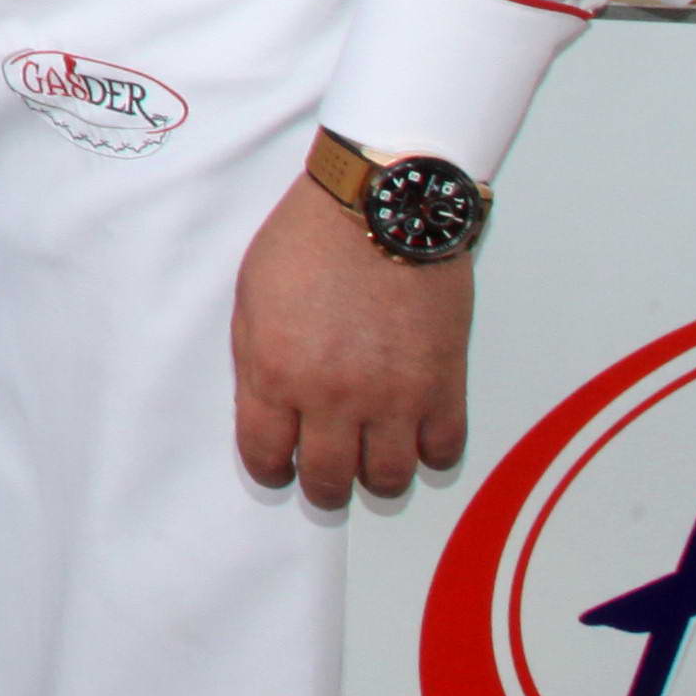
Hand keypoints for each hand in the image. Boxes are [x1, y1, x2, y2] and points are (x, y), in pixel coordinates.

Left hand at [233, 167, 473, 508]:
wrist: (382, 207)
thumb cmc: (308, 241)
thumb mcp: (251, 297)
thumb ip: (257, 361)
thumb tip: (266, 408)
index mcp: (276, 373)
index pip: (266, 455)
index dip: (269, 470)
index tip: (277, 468)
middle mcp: (334, 396)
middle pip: (329, 480)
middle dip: (321, 487)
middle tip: (324, 478)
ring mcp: (395, 396)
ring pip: (388, 478)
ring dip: (375, 477)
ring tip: (369, 460)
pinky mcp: (444, 385)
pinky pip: (442, 450)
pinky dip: (428, 453)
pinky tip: (414, 437)